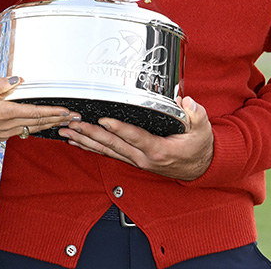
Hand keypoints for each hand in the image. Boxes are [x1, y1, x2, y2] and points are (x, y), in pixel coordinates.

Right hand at [0, 76, 77, 144]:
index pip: (35, 112)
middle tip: (75, 119)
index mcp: (4, 112)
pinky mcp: (0, 135)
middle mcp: (7, 125)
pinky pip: (22, 130)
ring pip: (32, 128)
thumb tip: (18, 79)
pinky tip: (40, 124)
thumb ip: (0, 85)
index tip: (68, 112)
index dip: (54, 112)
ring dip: (49, 124)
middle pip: (39, 123)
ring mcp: (4, 132)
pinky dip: (35, 127)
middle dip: (58, 120)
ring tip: (63, 122)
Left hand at [56, 95, 211, 180]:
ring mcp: (136, 160)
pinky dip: (91, 148)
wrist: (200, 167)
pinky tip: (77, 143)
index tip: (103, 120)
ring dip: (85, 141)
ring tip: (67, 132)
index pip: (134, 137)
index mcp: (158, 149)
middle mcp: (143, 158)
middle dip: (90, 134)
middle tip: (73, 125)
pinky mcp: (133, 160)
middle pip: (112, 145)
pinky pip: (108, 154)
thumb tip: (186, 102)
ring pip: (106, 151)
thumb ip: (195, 114)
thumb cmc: (199, 146)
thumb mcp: (202, 128)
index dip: (118, 129)